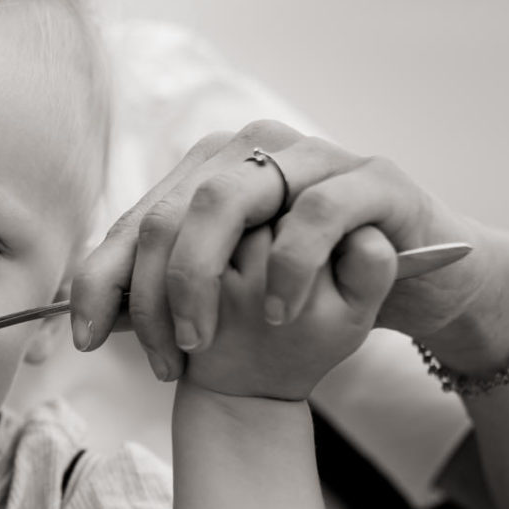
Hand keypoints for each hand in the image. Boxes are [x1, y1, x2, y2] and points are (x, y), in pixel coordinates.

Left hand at [69, 121, 508, 381]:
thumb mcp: (236, 297)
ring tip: (205, 341)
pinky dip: (289, 264)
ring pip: (227, 201)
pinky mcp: (374, 178)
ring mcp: (312, 156)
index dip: (101, 281)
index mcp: (208, 174)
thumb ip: (174, 294)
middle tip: (167, 356)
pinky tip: (277, 313)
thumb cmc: (314, 289)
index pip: (134, 223)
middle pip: (168, 213)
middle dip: (152, 294)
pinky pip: (318, 210)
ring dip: (203, 279)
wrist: (421, 281)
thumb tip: (94, 318)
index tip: (87, 342)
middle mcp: (251, 151)